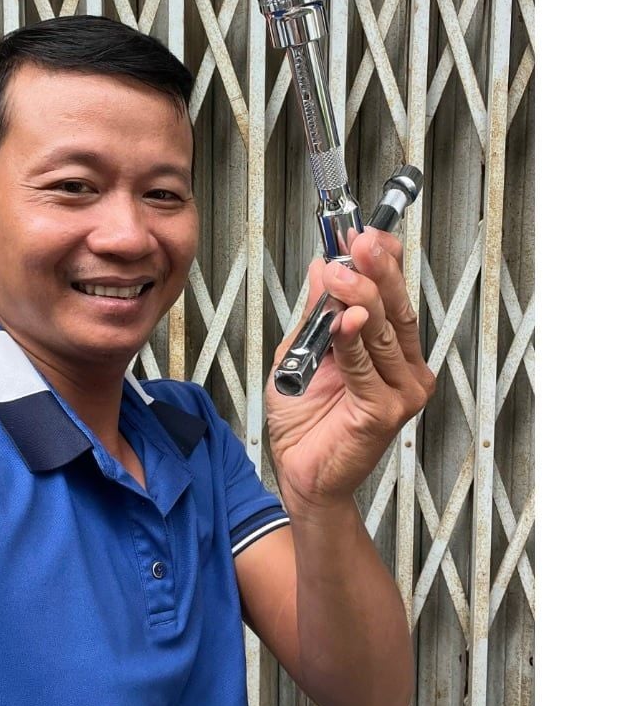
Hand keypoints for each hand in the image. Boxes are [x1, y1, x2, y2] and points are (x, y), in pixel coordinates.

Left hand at [266, 228, 434, 511]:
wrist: (300, 472)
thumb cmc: (305, 417)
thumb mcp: (302, 350)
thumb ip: (316, 313)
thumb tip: (324, 266)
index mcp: (390, 350)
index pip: (395, 297)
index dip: (384, 263)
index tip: (366, 234)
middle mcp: (404, 367)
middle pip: (396, 308)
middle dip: (376, 270)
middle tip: (359, 243)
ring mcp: (401, 390)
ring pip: (384, 332)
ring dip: (361, 297)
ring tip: (341, 272)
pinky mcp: (386, 412)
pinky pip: (365, 367)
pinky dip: (352, 341)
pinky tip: (344, 319)